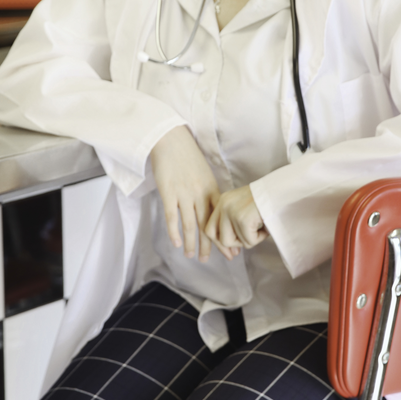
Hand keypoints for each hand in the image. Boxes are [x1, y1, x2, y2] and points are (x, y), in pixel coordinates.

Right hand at [150, 126, 230, 261]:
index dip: (226, 236)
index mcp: (211, 189)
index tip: (232, 251)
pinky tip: (177, 244)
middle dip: (212, 245)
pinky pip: (172, 217)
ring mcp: (184, 194)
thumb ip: (208, 191)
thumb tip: (213, 209)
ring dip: (192, 243)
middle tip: (214, 260)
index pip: (220, 219)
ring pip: (190, 225)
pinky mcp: (168, 192)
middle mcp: (200, 193)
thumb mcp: (204, 173)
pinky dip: (174, 232)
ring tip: (193, 256)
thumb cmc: (187, 156)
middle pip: (208, 225)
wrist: (170, 139)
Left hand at [204, 186, 268, 258]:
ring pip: (232, 242)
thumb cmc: (267, 200)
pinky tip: (266, 227)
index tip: (231, 252)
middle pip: (217, 237)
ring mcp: (231, 212)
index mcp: (222, 201)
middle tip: (239, 251)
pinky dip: (260, 238)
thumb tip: (230, 250)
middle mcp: (223, 205)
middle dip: (230, 246)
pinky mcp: (242, 219)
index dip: (219, 243)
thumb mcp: (243, 207)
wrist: (281, 190)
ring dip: (248, 240)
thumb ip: (233, 223)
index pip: (210, 228)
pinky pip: (249, 241)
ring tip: (259, 229)